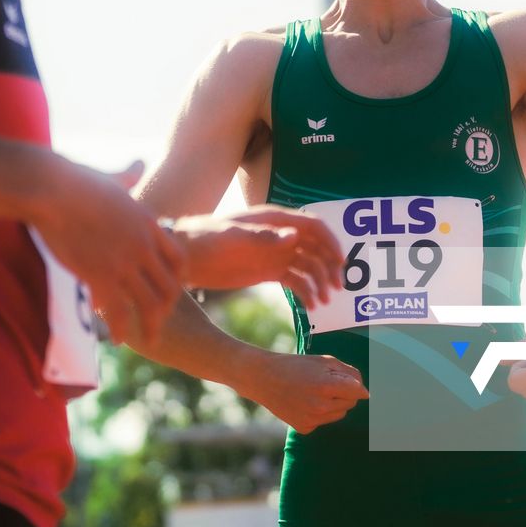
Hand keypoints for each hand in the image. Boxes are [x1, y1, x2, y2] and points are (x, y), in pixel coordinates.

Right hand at [34, 160, 184, 346]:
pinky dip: (120, 329)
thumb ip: (127, 176)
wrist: (53, 189)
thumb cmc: (74, 180)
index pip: (178, 257)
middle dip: (167, 307)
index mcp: (147, 223)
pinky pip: (118, 311)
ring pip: (149, 304)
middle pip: (169, 285)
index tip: (169, 290)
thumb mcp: (111, 178)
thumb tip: (137, 165)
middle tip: (160, 322)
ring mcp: (124, 262)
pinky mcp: (100, 275)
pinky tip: (117, 339)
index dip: (177, 277)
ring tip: (148, 340)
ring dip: (151, 326)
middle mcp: (143, 246)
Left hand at [171, 206, 342, 304]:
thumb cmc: (205, 238)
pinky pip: (295, 281)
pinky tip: (311, 307)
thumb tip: (294, 237)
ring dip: (320, 282)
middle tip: (336, 287)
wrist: (184, 257)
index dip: (330, 241)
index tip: (341, 261)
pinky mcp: (268, 272)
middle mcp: (280, 236)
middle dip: (329, 265)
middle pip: (316, 248)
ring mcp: (275, 254)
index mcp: (274, 220)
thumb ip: (263, 237)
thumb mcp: (232, 236)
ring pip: (309, 266)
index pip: (313, 226)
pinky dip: (306, 293)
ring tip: (324, 302)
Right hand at [248, 352, 368, 432]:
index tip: (355, 385)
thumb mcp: (323, 361)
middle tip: (326, 383)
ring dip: (333, 404)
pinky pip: (324, 421)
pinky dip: (319, 413)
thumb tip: (364, 390)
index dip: (358, 387)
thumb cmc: (296, 365)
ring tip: (314, 392)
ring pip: (339, 414)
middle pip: (350, 404)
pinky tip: (304, 402)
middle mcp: (320, 406)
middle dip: (344, 393)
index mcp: (326, 386)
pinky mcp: (305, 428)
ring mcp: (312, 420)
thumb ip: (348, 373)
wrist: (263, 379)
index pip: (358, 392)